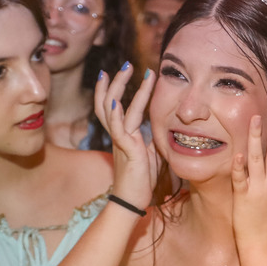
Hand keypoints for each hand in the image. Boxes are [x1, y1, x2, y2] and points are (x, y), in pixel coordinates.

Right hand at [95, 63, 158, 208]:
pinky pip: (118, 129)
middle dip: (115, 81)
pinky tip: (117, 100)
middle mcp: (118, 134)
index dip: (115, 88)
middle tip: (124, 64)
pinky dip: (116, 113)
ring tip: (126, 69)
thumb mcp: (150, 154)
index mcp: (124, 135)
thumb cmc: (141, 180)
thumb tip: (158, 128)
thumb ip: (151, 139)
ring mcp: (120, 140)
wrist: (132, 202)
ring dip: (118, 87)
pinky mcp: (126, 150)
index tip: (122, 71)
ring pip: (112, 108)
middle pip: (108, 101)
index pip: (115, 106)